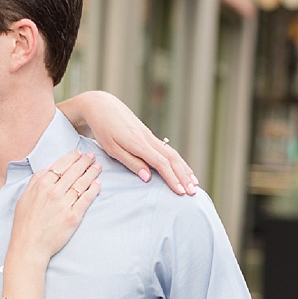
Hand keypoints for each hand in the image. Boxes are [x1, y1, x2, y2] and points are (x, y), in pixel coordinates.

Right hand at [12, 151, 100, 258]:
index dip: (72, 157)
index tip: (79, 153)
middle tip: (92, 157)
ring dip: (92, 172)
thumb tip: (50, 169)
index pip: (60, 165)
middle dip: (85, 161)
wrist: (29, 245)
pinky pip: (87, 198)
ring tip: (98, 167)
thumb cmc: (25, 222)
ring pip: (82, 183)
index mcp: (40, 184)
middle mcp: (53, 191)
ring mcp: (64, 203)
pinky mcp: (73, 216)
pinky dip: (94, 189)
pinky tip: (98, 183)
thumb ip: (37, 181)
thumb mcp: (25, 196)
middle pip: (74, 171)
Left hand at [59, 90, 198, 194]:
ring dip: (185, 169)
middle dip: (184, 177)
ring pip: (173, 154)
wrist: (102, 105)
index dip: (172, 178)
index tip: (180, 192)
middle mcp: (148, 139)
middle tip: (193, 193)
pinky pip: (168, 150)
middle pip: (172, 159)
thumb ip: (131, 162)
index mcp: (138, 143)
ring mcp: (151, 137)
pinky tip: (183, 169)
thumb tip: (148, 178)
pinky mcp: (149, 136)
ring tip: (194, 183)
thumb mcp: (111, 149)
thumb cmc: (103, 128)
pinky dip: (178, 161)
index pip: (161, 163)